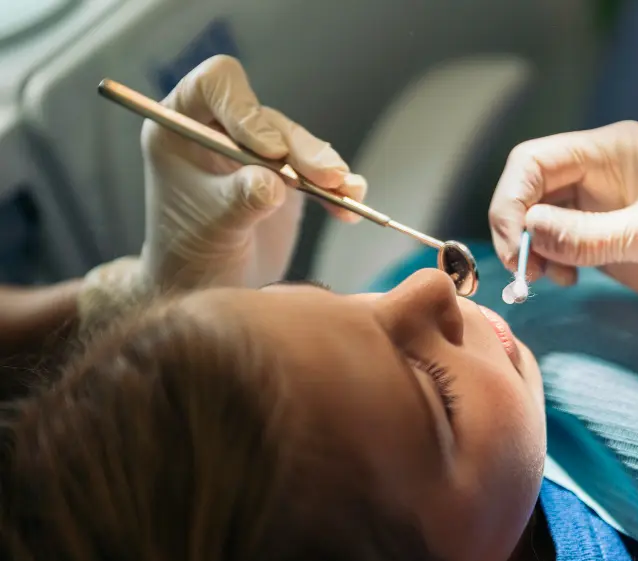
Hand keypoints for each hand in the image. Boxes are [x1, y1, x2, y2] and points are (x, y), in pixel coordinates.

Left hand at [140, 55, 366, 290]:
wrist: (209, 292)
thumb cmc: (190, 257)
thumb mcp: (211, 227)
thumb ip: (239, 200)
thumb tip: (272, 183)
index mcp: (181, 128)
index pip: (216, 85)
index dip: (247, 109)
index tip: (269, 151)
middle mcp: (220, 132)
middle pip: (270, 119)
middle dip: (301, 149)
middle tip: (326, 179)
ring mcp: (255, 155)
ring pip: (299, 145)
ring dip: (326, 168)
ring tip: (348, 193)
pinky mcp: (286, 180)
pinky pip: (318, 171)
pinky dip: (338, 187)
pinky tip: (352, 205)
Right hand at [489, 121, 637, 330]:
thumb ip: (590, 236)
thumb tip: (528, 231)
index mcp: (614, 152)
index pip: (535, 161)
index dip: (512, 199)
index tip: (516, 244)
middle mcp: (602, 176)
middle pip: (529, 190)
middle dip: (516, 228)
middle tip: (526, 270)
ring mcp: (605, 211)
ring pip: (539, 221)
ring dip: (531, 249)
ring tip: (549, 280)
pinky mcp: (611, 244)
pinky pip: (561, 247)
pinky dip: (550, 264)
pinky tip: (566, 281)